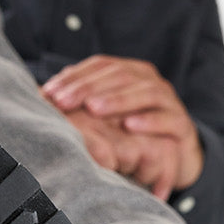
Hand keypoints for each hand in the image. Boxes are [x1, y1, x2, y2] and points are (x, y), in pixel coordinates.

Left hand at [42, 55, 203, 200]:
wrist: (177, 157)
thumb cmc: (133, 136)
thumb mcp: (107, 119)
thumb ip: (83, 105)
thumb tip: (40, 97)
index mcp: (131, 73)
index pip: (101, 65)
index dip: (75, 77)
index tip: (49, 94)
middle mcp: (151, 81)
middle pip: (120, 75)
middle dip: (88, 88)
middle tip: (64, 103)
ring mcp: (169, 101)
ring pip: (145, 92)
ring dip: (117, 100)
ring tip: (94, 110)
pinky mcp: (183, 125)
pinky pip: (168, 119)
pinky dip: (149, 121)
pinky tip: (130, 127)